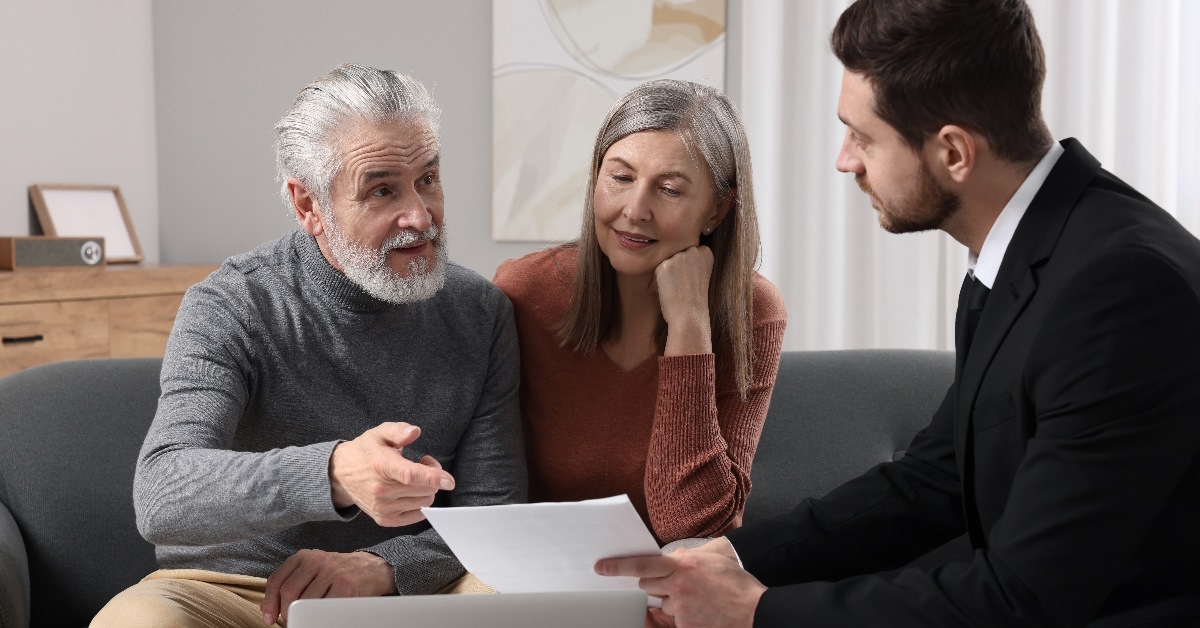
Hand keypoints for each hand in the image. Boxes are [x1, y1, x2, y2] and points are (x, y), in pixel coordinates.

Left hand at [261, 549, 395, 623]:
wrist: (372, 569)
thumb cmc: (338, 574)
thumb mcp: (314, 569)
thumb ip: (294, 581)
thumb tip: (272, 607)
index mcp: (304, 556)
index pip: (277, 579)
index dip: (269, 601)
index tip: (270, 617)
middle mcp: (317, 560)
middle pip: (289, 591)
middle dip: (286, 611)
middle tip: (291, 620)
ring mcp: (332, 571)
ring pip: (306, 601)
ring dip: (303, 616)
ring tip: (307, 619)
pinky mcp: (346, 584)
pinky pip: (325, 606)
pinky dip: (320, 616)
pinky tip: (321, 617)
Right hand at [328, 422, 454, 526]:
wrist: (341, 474)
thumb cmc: (365, 452)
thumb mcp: (379, 433)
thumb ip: (398, 430)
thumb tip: (414, 432)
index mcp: (382, 466)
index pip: (410, 475)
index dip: (432, 477)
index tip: (448, 480)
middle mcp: (381, 490)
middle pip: (423, 489)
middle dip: (432, 476)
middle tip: (424, 463)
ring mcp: (382, 507)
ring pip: (423, 502)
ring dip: (427, 488)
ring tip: (414, 477)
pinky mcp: (384, 519)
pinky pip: (416, 515)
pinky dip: (420, 502)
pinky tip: (412, 490)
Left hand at [595, 546, 764, 627]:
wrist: (756, 611)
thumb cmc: (737, 583)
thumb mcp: (713, 557)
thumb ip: (688, 555)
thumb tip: (672, 556)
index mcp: (683, 565)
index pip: (642, 565)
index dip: (618, 567)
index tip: (600, 568)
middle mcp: (678, 587)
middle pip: (647, 585)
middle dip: (656, 585)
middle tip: (676, 585)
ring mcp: (681, 610)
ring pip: (662, 605)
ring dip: (673, 603)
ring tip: (699, 601)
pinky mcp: (685, 627)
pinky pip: (675, 621)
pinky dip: (685, 618)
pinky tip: (702, 613)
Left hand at [653, 245, 713, 355]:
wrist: (690, 315)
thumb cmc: (696, 301)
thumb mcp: (700, 276)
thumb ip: (690, 263)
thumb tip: (671, 260)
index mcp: (706, 252)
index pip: (688, 253)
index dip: (685, 269)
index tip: (689, 282)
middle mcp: (693, 251)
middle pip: (675, 257)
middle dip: (673, 271)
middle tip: (680, 289)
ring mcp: (678, 257)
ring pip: (665, 264)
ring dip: (664, 278)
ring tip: (673, 293)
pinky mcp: (664, 265)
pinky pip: (655, 273)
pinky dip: (656, 285)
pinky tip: (664, 295)